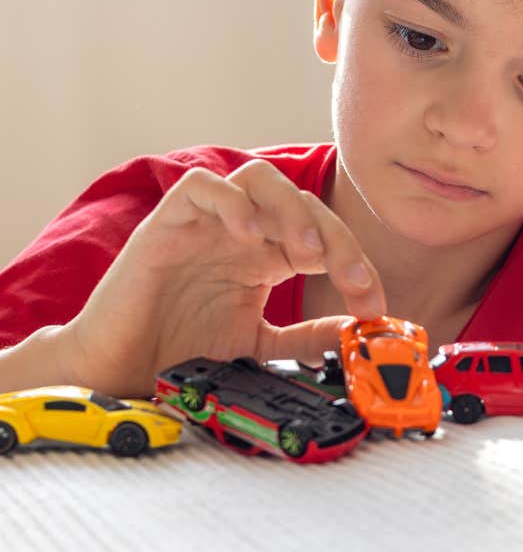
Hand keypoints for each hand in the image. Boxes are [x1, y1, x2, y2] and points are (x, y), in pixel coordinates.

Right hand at [62, 159, 385, 396]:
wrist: (119, 372)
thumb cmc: (182, 352)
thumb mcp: (258, 347)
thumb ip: (304, 337)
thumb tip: (356, 329)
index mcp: (267, 255)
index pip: (322, 236)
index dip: (354, 263)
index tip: (374, 305)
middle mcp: (242, 231)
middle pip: (301, 202)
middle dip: (335, 238)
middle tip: (351, 279)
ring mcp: (206, 223)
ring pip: (258, 179)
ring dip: (290, 210)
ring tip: (304, 253)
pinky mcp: (167, 222)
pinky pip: (201, 187)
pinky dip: (230, 203)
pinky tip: (248, 236)